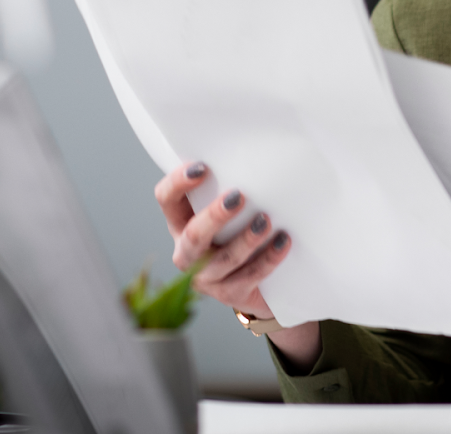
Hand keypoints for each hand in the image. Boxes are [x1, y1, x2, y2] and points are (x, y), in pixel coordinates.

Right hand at [153, 161, 291, 319]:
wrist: (257, 284)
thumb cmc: (239, 234)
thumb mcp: (229, 213)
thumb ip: (229, 190)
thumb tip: (255, 156)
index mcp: (180, 224)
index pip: (167, 200)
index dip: (178, 183)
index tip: (202, 167)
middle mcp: (187, 252)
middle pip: (194, 235)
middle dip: (215, 216)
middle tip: (238, 197)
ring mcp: (206, 277)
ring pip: (224, 259)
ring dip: (246, 239)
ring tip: (266, 221)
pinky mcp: (230, 294)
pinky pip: (249, 277)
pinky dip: (268, 258)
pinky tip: (283, 242)